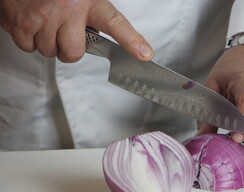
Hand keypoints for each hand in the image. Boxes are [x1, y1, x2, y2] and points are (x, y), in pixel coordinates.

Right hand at [0, 0, 152, 61]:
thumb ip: (93, 14)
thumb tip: (103, 35)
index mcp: (88, 1)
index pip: (114, 23)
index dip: (131, 41)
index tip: (144, 54)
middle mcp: (67, 9)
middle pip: (73, 53)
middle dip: (69, 50)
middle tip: (65, 35)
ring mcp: (42, 17)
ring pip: (49, 52)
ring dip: (48, 43)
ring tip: (46, 22)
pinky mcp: (20, 22)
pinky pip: (28, 48)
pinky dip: (29, 40)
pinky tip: (31, 23)